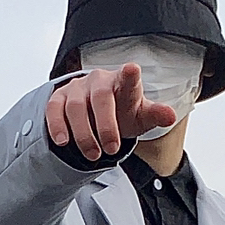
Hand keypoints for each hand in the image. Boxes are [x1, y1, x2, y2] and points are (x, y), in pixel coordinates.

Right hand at [46, 64, 176, 160]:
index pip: (128, 77)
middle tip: (112, 150)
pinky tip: (63, 142)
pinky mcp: (59, 98)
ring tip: (93, 154)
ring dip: (84, 134)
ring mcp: (77, 88)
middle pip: (100, 98)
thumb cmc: (124, 112)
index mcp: (123, 82)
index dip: (130, 75)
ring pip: (76, 107)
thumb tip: (170, 116)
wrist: (99, 114)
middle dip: (106, 126)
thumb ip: (155, 115)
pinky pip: (54, 109)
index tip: (132, 70)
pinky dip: (57, 127)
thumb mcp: (141, 116)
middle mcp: (99, 80)